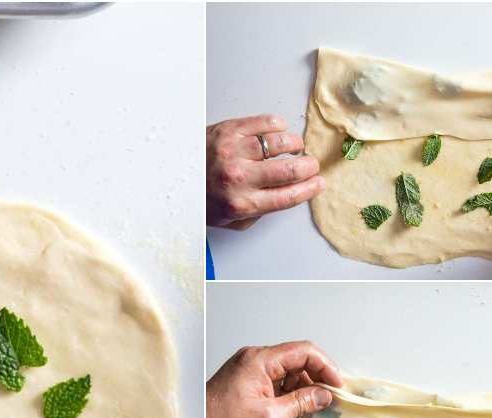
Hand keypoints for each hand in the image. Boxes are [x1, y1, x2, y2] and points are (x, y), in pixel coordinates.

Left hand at [205, 341, 342, 417]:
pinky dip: (289, 394)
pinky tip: (296, 411)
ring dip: (303, 389)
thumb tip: (323, 396)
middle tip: (328, 401)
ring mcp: (251, 369)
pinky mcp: (248, 381)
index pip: (304, 352)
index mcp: (260, 360)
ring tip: (313, 411)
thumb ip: (301, 403)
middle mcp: (255, 359)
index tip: (336, 386)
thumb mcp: (270, 416)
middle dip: (316, 380)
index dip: (326, 367)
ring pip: (288, 372)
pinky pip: (276, 381)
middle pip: (298, 360)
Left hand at [206, 114, 325, 229]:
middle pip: (289, 170)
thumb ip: (258, 211)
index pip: (287, 196)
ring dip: (294, 145)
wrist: (172, 176)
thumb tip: (286, 196)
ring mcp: (233, 151)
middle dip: (308, 167)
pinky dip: (277, 126)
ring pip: (279, 143)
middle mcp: (238, 178)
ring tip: (295, 147)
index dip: (309, 189)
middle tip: (311, 164)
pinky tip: (279, 131)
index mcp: (241, 203)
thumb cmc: (203, 198)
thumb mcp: (230, 219)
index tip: (319, 183)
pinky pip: (263, 123)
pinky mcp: (228, 130)